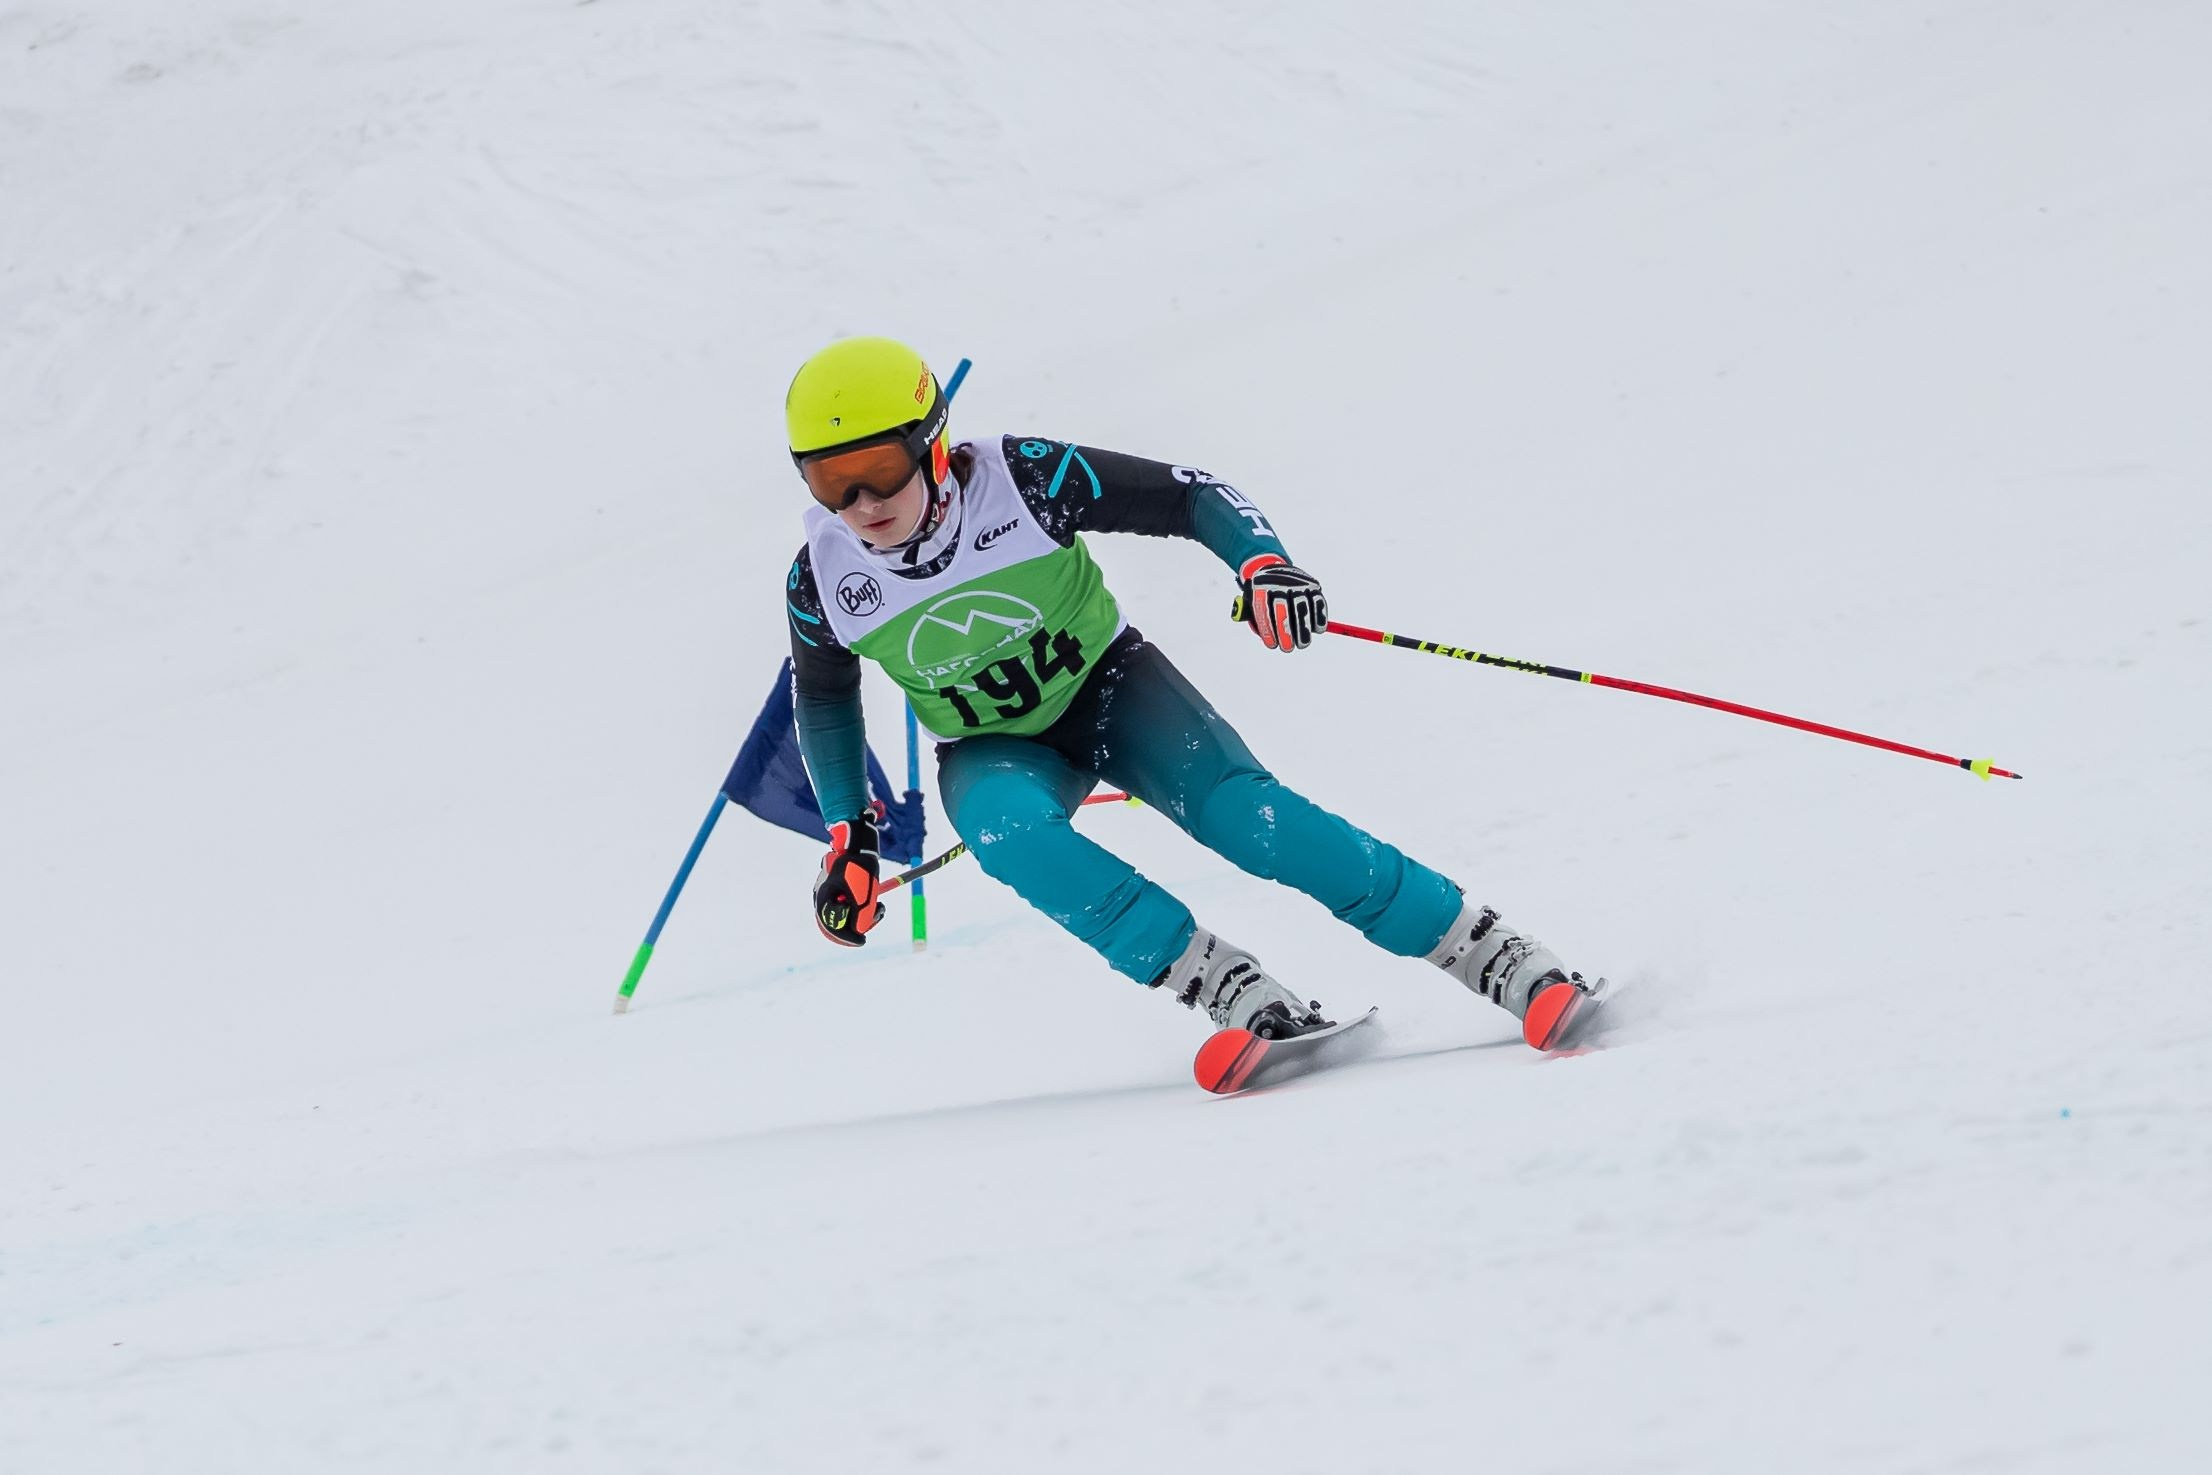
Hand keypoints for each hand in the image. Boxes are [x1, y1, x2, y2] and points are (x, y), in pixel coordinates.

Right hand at [814, 812, 883, 945]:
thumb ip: (862, 917)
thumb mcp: (865, 895)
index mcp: (825, 899)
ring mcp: (830, 890)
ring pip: (846, 912)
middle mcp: (823, 896)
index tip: (863, 941)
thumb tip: (860, 932)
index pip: (832, 929)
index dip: (849, 938)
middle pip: (839, 922)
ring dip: (864, 912)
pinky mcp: (839, 885)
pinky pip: (849, 901)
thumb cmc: (860, 867)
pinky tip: (875, 896)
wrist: (859, 840)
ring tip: (879, 904)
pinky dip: (862, 903)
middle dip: (859, 923)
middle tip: (877, 915)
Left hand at [1239, 555, 1325, 651]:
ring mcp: (1296, 582)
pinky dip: (1320, 616)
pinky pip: (1318, 601)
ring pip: (1302, 606)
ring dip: (1304, 628)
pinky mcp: (1312, 584)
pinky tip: (1318, 629)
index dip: (1269, 630)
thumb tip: (1269, 640)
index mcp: (1260, 586)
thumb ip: (1253, 617)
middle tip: (1288, 648)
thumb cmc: (1261, 593)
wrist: (1271, 566)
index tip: (1272, 645)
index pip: (1264, 610)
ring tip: (1303, 643)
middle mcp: (1279, 582)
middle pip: (1284, 609)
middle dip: (1286, 632)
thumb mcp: (1250, 601)